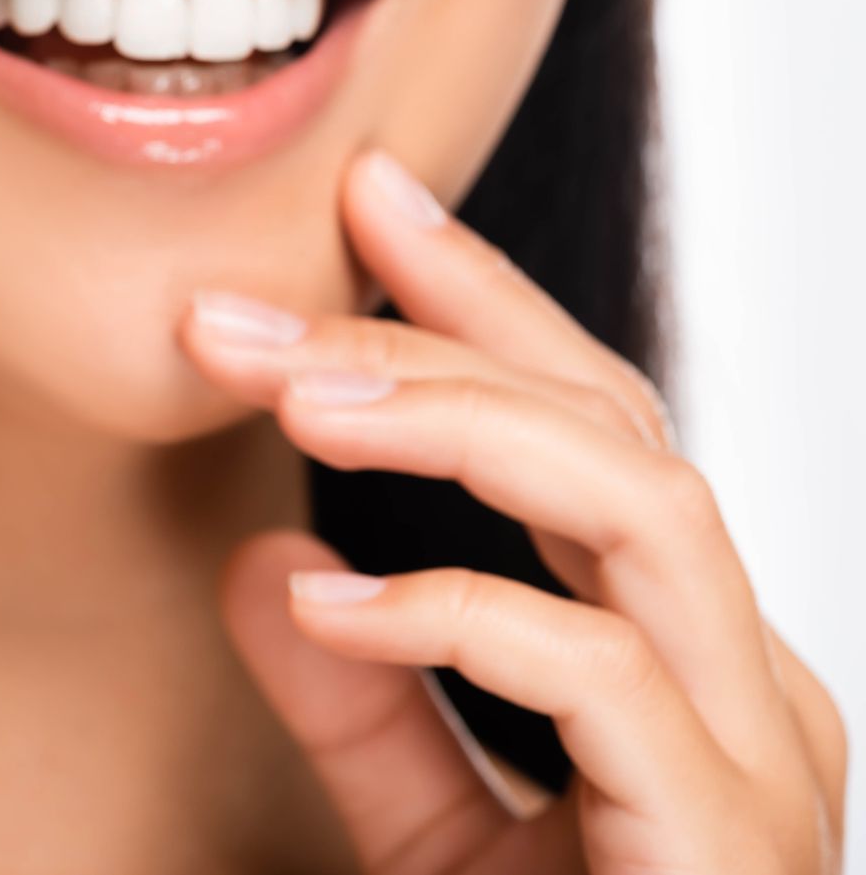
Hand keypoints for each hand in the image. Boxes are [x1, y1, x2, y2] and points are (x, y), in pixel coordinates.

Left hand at [184, 148, 845, 873]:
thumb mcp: (434, 837)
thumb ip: (365, 705)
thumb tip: (262, 565)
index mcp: (687, 657)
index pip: (591, 422)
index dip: (481, 298)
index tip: (368, 197)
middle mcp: (749, 680)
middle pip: (611, 428)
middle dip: (428, 337)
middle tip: (246, 307)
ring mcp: (762, 757)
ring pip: (638, 503)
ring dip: (451, 424)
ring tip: (294, 393)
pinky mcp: (730, 841)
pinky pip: (598, 674)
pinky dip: (449, 616)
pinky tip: (323, 602)